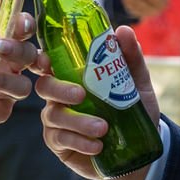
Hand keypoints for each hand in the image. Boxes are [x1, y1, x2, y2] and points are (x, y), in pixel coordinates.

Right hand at [34, 26, 158, 179]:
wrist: (137, 148)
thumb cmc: (131, 110)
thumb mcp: (136, 84)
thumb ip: (130, 59)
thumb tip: (123, 30)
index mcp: (73, 77)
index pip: (49, 64)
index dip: (42, 60)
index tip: (47, 61)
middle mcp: (59, 96)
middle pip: (45, 86)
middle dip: (60, 90)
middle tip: (81, 95)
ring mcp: (56, 120)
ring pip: (54, 116)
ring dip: (78, 122)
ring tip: (103, 128)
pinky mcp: (59, 143)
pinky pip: (61, 139)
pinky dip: (79, 142)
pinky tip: (97, 146)